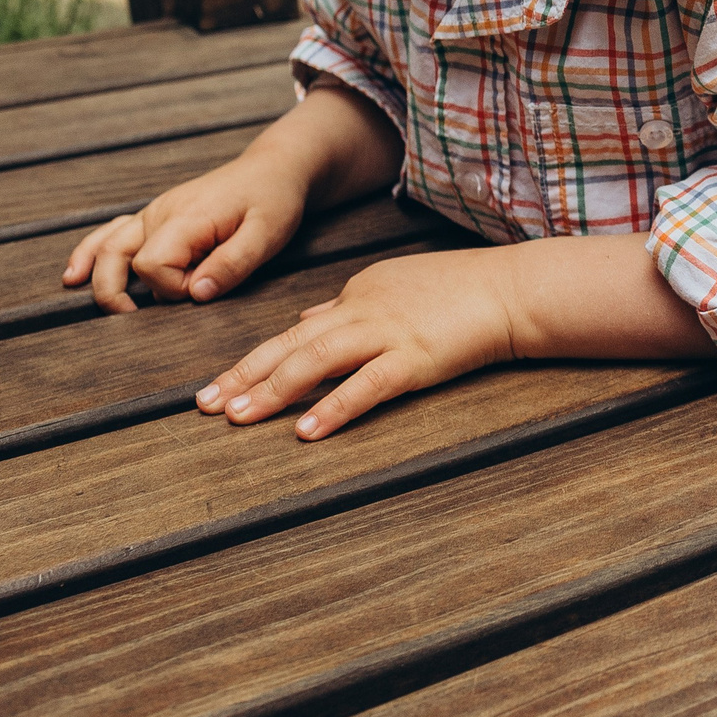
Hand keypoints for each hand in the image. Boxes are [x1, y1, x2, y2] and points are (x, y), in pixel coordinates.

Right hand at [62, 157, 308, 313]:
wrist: (272, 168)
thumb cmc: (273, 199)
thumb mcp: (267, 234)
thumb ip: (231, 265)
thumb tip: (196, 295)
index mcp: (186, 218)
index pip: (154, 265)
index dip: (171, 288)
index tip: (201, 290)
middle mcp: (161, 214)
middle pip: (116, 256)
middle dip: (116, 291)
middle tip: (129, 320)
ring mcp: (154, 213)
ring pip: (108, 244)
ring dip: (95, 274)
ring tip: (82, 297)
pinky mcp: (155, 216)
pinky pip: (113, 232)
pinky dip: (91, 251)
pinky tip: (75, 272)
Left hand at [196, 251, 519, 439]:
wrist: (511, 290)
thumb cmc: (460, 290)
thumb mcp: (395, 285)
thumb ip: (347, 305)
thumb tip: (305, 320)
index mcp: (356, 295)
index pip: (296, 332)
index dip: (255, 360)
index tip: (221, 385)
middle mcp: (361, 310)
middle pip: (291, 345)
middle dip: (244, 375)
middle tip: (205, 403)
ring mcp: (387, 333)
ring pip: (316, 360)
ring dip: (273, 390)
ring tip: (238, 417)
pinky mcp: (415, 358)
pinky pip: (366, 386)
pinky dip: (334, 407)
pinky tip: (306, 431)